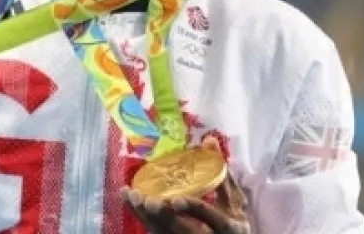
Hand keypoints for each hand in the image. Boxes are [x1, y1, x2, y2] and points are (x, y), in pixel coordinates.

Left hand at [121, 136, 249, 233]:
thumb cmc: (233, 222)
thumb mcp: (235, 201)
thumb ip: (222, 174)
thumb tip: (209, 139)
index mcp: (226, 226)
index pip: (210, 218)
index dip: (194, 209)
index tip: (176, 200)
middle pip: (178, 230)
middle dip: (159, 215)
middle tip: (143, 198)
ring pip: (161, 232)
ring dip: (143, 214)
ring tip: (129, 194)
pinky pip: (155, 230)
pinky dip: (141, 215)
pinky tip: (131, 200)